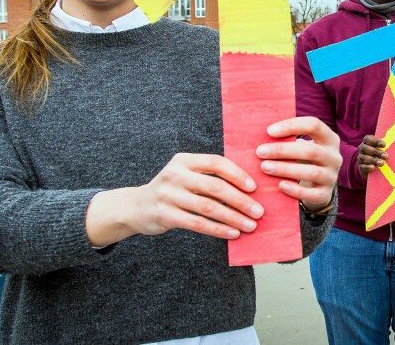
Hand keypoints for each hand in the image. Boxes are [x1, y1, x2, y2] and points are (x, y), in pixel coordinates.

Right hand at [87, 153, 264, 245]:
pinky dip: (218, 229)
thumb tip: (248, 188)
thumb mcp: (186, 175)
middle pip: (215, 187)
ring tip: (250, 225)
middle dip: (240, 200)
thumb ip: (209, 176)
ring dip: (233, 218)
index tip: (254, 187)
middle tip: (259, 211)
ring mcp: (168, 195)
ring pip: (208, 208)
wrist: (136, 207)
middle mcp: (175, 175)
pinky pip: (198, 224)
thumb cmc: (172, 190)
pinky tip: (232, 233)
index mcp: (184, 160)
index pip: (216, 163)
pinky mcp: (165, 215)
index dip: (237, 174)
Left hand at [256, 116, 340, 211]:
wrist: (317, 185)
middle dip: (283, 150)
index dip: (292, 126)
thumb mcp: (301, 145)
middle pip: (311, 150)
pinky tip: (280, 185)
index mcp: (330, 139)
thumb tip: (258, 134)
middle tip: (260, 151)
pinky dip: (295, 190)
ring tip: (265, 167)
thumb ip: (287, 139)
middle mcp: (334, 157)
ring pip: (312, 172)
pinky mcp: (325, 194)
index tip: (269, 131)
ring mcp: (332, 177)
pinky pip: (312, 194)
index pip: (314, 125)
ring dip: (286, 169)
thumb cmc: (303, 158)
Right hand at [358, 135, 394, 177]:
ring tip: (382, 163)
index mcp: (369, 142)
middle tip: (386, 156)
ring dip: (373, 160)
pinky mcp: (360, 168)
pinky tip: (373, 168)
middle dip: (376, 152)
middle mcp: (363, 149)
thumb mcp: (391, 154)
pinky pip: (362, 166)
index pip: (368, 138)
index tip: (384, 144)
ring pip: (363, 157)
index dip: (375, 141)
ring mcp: (360, 158)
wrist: (376, 171)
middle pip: (365, 148)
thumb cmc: (384, 158)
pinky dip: (367, 167)